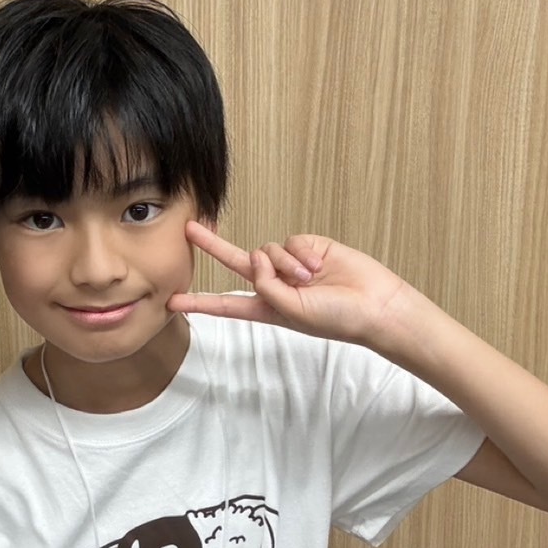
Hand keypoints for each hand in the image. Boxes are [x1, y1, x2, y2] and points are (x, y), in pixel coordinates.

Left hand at [169, 221, 421, 347]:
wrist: (375, 304)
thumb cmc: (336, 318)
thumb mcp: (291, 312)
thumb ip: (266, 286)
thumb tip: (256, 256)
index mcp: (268, 308)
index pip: (227, 305)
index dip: (200, 303)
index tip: (173, 302)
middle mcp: (276, 284)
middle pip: (236, 262)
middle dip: (213, 246)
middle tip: (190, 229)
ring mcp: (291, 264)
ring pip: (268, 250)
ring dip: (286, 264)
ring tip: (310, 280)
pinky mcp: (309, 247)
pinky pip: (290, 241)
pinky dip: (301, 253)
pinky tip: (318, 266)